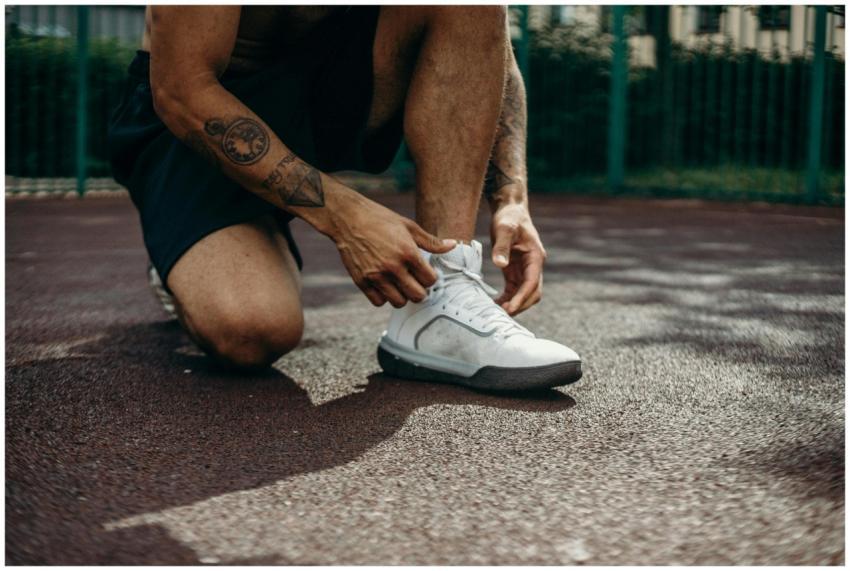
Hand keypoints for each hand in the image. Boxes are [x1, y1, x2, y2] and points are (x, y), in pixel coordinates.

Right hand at [331, 195, 455, 307]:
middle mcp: (393, 266)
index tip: (425, 273)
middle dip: (420, 290)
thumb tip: (453, 245)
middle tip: (415, 282)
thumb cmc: (380, 219)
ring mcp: (376, 276)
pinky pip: (378, 302)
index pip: (430, 280)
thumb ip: (431, 241)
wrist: (348, 218)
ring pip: (399, 302)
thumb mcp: (409, 226)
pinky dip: (383, 297)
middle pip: (417, 296)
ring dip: (402, 296)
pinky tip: (384, 285)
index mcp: (408, 252)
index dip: (431, 278)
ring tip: (400, 284)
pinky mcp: (361, 281)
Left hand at [490, 203, 546, 315]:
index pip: (532, 283)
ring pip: (524, 294)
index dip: (522, 297)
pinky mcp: (515, 271)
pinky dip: (507, 299)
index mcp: (535, 257)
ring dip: (513, 304)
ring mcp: (525, 270)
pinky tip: (495, 305)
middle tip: (501, 315)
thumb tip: (500, 264)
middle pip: (532, 293)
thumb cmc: (509, 217)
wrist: (510, 210)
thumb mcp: (504, 228)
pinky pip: (514, 290)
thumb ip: (501, 246)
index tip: (510, 308)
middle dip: (519, 305)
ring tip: (495, 313)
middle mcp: (534, 266)